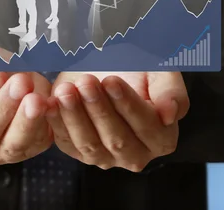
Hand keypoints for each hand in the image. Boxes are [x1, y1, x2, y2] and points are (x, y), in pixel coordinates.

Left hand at [45, 72, 188, 171]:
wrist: (107, 66)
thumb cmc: (137, 68)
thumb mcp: (160, 71)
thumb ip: (171, 91)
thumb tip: (170, 115)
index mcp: (161, 139)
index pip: (146, 126)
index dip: (128, 105)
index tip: (112, 82)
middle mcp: (135, 155)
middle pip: (117, 139)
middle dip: (100, 109)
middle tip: (87, 83)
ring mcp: (105, 157)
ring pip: (89, 144)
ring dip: (76, 116)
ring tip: (67, 91)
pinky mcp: (78, 151)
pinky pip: (66, 142)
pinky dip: (57, 123)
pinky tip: (52, 103)